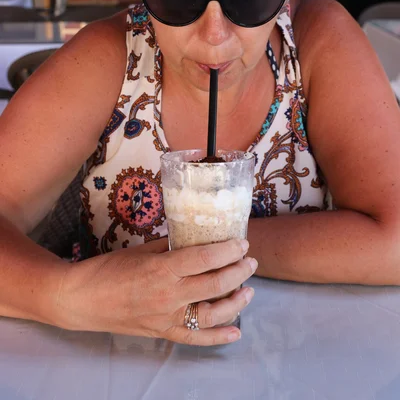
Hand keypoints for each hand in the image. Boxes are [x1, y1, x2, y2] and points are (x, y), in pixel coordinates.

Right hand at [56, 239, 256, 345]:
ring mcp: (167, 317)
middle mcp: (169, 294)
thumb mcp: (142, 250)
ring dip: (235, 303)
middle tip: (251, 262)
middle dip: (238, 272)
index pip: (205, 258)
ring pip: (211, 314)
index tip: (242, 243)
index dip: (228, 250)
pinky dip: (218, 338)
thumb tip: (196, 240)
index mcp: (163, 268)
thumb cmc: (109, 268)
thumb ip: (171, 246)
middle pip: (215, 284)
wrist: (83, 299)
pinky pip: (195, 338)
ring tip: (249, 291)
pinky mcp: (163, 332)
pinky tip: (236, 332)